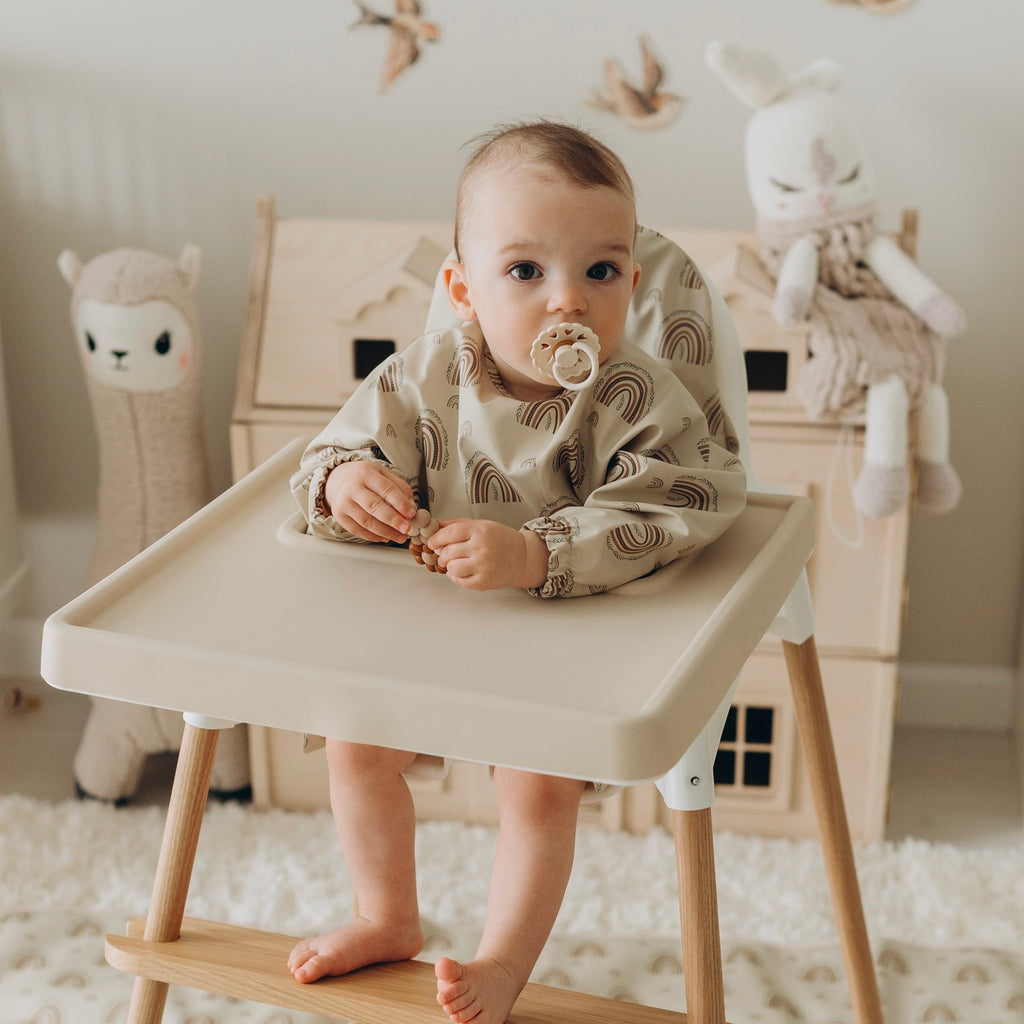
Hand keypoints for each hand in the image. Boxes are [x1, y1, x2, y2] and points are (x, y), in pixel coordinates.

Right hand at [324, 461, 415, 543]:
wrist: (338, 479)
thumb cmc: (363, 477)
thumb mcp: (382, 472)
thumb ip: (398, 486)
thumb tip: (410, 504)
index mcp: (366, 473)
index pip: (386, 489)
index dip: (400, 503)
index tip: (411, 513)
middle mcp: (352, 488)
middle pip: (374, 506)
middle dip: (393, 520)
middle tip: (406, 528)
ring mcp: (343, 503)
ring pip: (366, 521)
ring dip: (386, 532)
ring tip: (400, 536)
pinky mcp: (339, 516)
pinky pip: (357, 530)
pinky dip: (374, 536)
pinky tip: (386, 537)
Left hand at [428, 519, 548, 591]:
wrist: (522, 557)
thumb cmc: (500, 539)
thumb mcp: (481, 525)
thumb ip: (458, 524)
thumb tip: (435, 525)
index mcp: (480, 531)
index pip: (450, 533)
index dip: (436, 538)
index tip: (432, 542)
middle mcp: (482, 548)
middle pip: (448, 552)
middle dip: (442, 553)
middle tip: (445, 553)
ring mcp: (483, 566)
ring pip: (452, 568)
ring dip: (449, 565)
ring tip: (456, 562)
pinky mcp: (484, 581)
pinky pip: (460, 581)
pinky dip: (456, 576)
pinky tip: (463, 570)